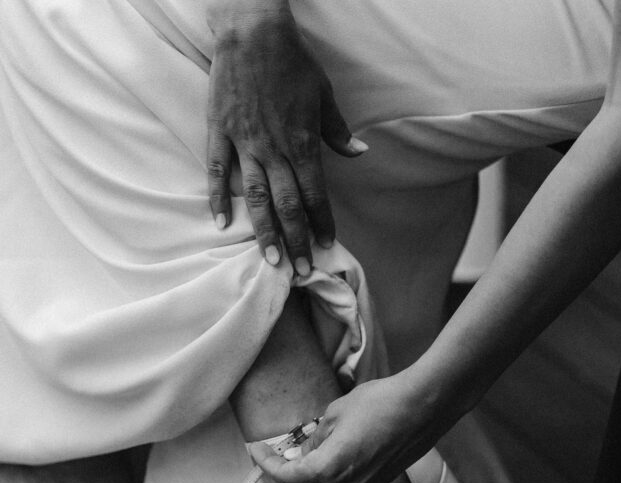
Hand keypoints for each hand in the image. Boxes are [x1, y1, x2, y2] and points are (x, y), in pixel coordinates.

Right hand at [206, 3, 366, 272]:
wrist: (252, 31)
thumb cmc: (292, 62)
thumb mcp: (324, 95)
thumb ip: (338, 131)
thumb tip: (360, 153)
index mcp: (302, 143)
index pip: (315, 194)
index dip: (320, 222)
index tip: (325, 246)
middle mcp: (274, 150)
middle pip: (287, 205)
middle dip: (296, 240)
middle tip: (299, 271)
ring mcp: (245, 143)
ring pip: (255, 197)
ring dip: (264, 231)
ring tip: (269, 260)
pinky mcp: (220, 132)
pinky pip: (218, 171)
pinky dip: (218, 198)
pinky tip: (221, 223)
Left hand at [250, 376, 437, 482]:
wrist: (423, 406)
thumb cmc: (380, 403)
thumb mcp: (335, 414)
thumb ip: (315, 438)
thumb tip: (306, 450)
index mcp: (328, 469)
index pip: (284, 477)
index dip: (265, 463)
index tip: (255, 449)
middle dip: (280, 477)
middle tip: (270, 458)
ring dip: (303, 481)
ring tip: (294, 459)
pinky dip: (325, 480)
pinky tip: (324, 461)